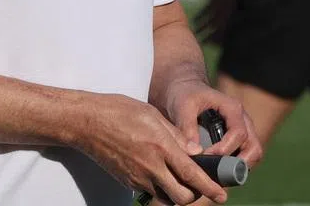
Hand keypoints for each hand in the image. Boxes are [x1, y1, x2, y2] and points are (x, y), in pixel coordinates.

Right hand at [73, 92, 228, 204]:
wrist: (87, 122)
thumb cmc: (119, 111)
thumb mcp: (153, 114)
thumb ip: (176, 135)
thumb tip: (196, 152)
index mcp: (161, 146)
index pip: (191, 174)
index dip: (210, 187)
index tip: (222, 194)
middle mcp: (150, 166)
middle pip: (182, 197)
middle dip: (196, 195)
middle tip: (200, 186)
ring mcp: (137, 178)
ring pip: (166, 198)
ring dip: (177, 194)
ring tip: (181, 181)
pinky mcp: (127, 182)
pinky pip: (150, 193)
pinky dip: (161, 189)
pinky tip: (161, 176)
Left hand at [162, 78, 262, 168]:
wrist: (185, 91)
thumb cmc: (185, 95)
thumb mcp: (182, 106)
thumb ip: (187, 126)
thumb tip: (195, 152)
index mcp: (232, 109)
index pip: (239, 133)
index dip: (225, 149)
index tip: (206, 156)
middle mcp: (243, 120)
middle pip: (254, 147)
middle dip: (240, 164)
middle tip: (219, 174)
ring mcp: (243, 131)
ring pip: (253, 154)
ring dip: (239, 168)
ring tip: (218, 176)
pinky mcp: (237, 141)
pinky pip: (244, 158)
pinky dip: (235, 169)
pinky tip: (217, 174)